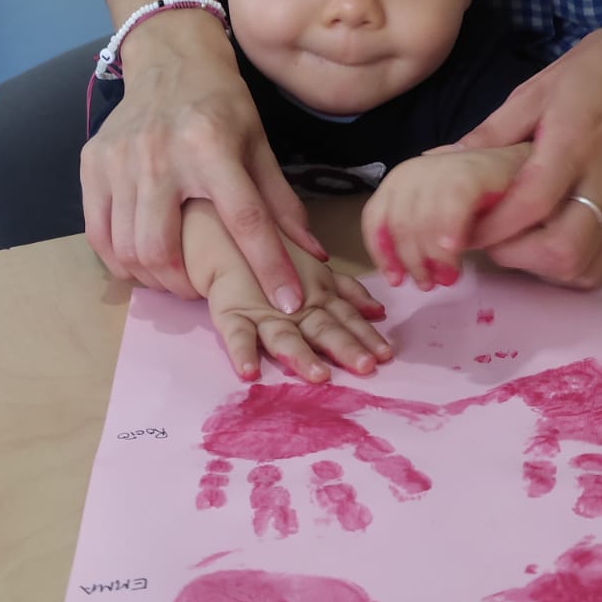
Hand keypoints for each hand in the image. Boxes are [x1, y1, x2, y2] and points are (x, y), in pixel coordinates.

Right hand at [80, 12, 325, 304]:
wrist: (170, 59)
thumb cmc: (221, 106)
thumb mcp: (259, 146)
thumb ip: (282, 204)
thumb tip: (315, 256)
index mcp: (212, 146)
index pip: (245, 220)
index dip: (268, 267)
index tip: (287, 304)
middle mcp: (160, 154)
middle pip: (163, 248)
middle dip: (185, 285)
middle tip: (200, 289)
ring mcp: (120, 159)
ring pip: (127, 249)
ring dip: (152, 278)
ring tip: (173, 278)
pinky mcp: (93, 163)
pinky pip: (98, 233)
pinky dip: (119, 261)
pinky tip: (140, 263)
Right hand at [182, 199, 391, 383]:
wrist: (216, 225)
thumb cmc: (269, 249)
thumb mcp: (313, 270)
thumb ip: (345, 290)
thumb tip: (379, 311)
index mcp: (316, 294)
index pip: (346, 317)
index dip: (365, 335)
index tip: (386, 354)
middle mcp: (294, 304)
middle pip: (322, 327)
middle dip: (344, 346)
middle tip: (365, 365)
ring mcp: (262, 309)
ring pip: (283, 335)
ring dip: (301, 354)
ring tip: (317, 375)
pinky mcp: (229, 310)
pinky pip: (234, 334)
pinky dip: (241, 352)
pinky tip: (249, 372)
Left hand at [361, 144, 530, 289]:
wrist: (524, 170)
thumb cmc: (481, 199)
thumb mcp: (439, 220)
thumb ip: (420, 237)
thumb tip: (409, 270)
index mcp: (400, 180)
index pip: (375, 219)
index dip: (383, 253)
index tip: (396, 280)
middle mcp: (414, 169)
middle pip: (398, 224)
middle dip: (412, 261)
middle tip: (429, 284)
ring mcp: (441, 167)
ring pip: (422, 220)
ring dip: (432, 256)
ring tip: (447, 277)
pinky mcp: (469, 171)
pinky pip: (451, 209)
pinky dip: (449, 234)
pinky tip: (455, 253)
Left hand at [453, 0, 601, 287]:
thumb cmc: (594, 73)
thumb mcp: (534, 91)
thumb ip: (490, 134)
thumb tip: (441, 160)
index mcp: (574, 143)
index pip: (532, 202)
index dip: (491, 225)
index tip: (458, 231)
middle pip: (560, 250)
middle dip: (513, 254)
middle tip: (488, 236)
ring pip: (579, 267)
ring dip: (537, 267)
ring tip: (515, 242)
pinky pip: (596, 266)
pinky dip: (564, 269)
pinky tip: (544, 246)